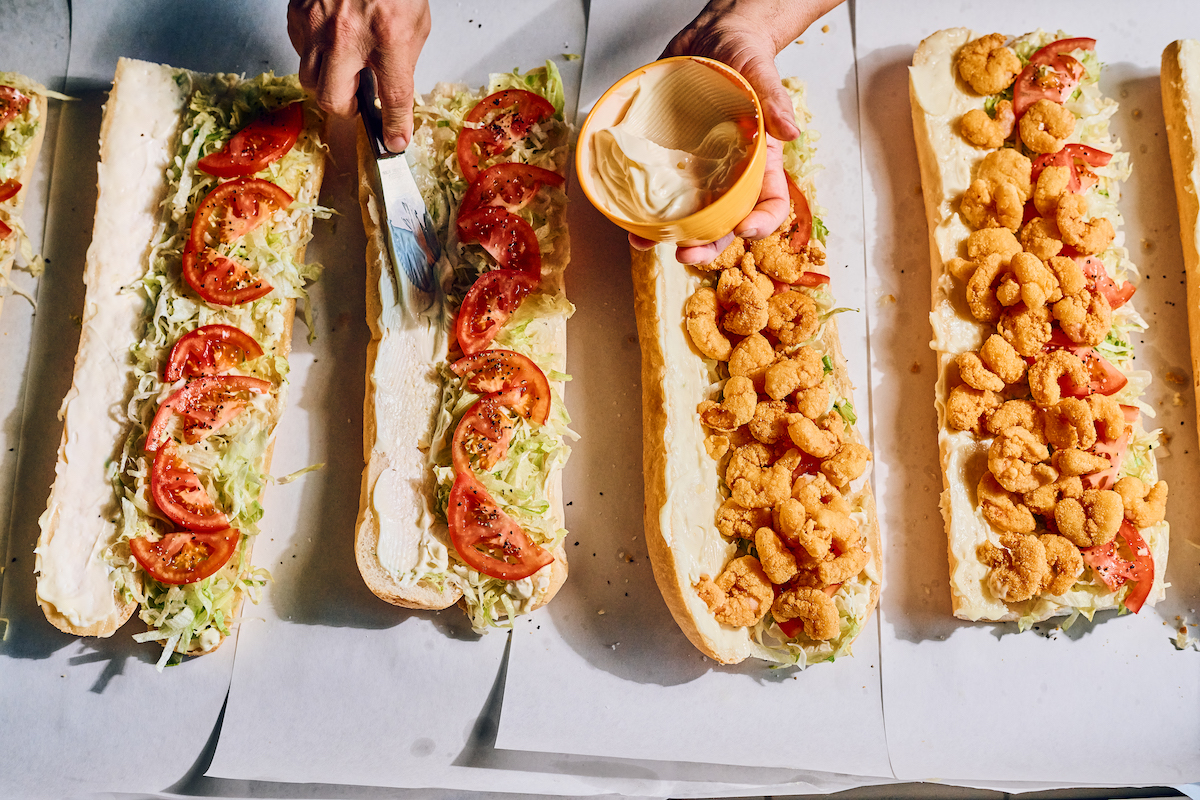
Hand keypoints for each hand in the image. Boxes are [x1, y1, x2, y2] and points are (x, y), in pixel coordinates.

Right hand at [287, 0, 430, 151]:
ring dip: (327, 83)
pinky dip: (313, 54)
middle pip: (333, 99)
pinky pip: (298, 49)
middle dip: (347, 108)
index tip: (395, 141)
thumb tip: (396, 98)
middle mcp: (347, 34)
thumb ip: (404, 63)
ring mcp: (316, 24)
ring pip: (309, 79)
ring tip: (343, 71)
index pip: (393, 97)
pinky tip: (329, 44)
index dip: (396, 126)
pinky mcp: (297, 13)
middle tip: (358, 101)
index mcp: (387, 37)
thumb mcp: (415, 24)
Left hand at [629, 0, 841, 262]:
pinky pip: (659, 192)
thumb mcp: (760, 70)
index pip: (769, 202)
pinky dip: (644, 210)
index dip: (762, 223)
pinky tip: (629, 221)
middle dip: (708, 246)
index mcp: (759, 160)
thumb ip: (774, 99)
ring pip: (689, 215)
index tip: (744, 230)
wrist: (710, 36)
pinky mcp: (669, 160)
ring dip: (670, 237)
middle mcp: (728, 172)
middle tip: (688, 256)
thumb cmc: (743, 53)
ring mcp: (697, 169)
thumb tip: (789, 130)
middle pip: (725, 222)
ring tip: (647, 245)